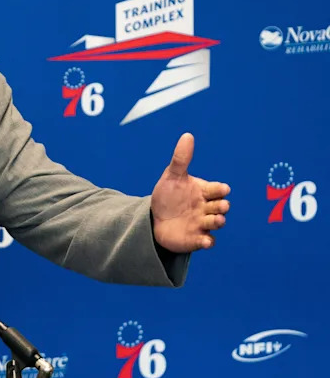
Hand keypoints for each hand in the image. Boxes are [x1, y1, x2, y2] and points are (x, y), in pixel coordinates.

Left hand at [151, 133, 230, 252]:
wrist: (155, 219)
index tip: (222, 189)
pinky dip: (207, 241)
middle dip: (221, 206)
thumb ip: (181, 159)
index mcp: (204, 191)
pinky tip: (205, 241)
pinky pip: (207, 241)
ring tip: (215, 220)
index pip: (217, 189)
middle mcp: (207, 208)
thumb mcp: (172, 177)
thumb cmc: (168, 195)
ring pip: (216, 223)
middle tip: (218, 206)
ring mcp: (203, 224)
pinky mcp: (197, 239)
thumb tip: (187, 135)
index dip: (220, 189)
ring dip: (217, 221)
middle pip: (220, 206)